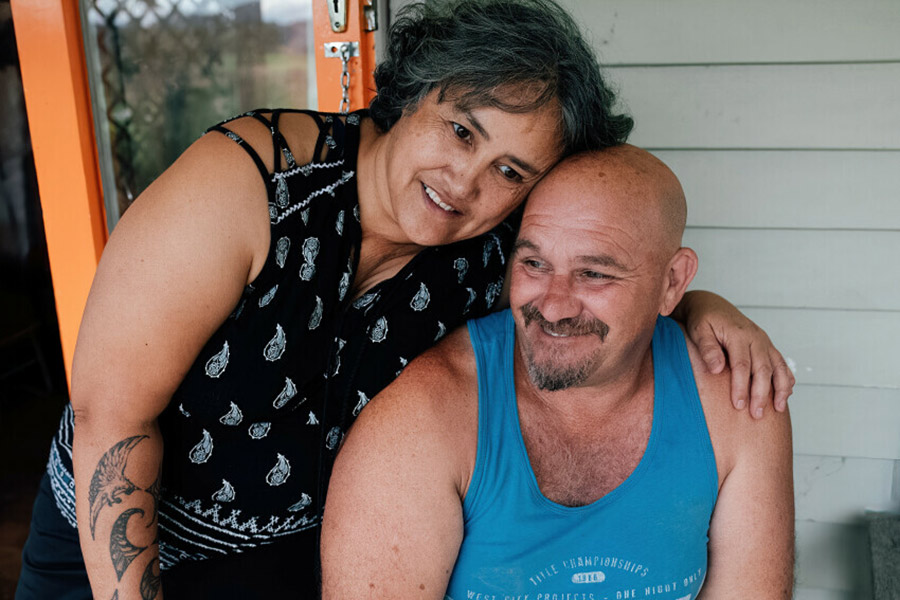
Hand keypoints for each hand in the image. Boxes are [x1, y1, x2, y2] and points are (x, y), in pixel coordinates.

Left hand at [677, 291, 794, 418]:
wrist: (711, 305)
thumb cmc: (703, 320)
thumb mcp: (699, 331)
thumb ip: (708, 349)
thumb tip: (717, 369)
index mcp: (738, 334)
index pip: (742, 365)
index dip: (741, 387)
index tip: (738, 405)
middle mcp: (756, 338)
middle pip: (763, 369)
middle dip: (761, 394)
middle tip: (756, 415)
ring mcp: (764, 342)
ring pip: (778, 367)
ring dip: (780, 389)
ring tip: (779, 410)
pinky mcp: (767, 346)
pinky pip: (781, 364)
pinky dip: (786, 379)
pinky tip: (785, 395)